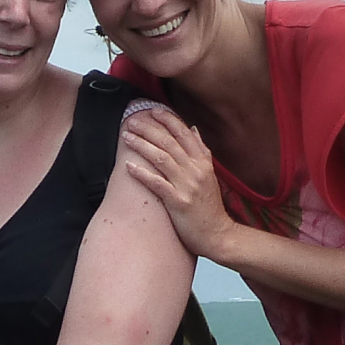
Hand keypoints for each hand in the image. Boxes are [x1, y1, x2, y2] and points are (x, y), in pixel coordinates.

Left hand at [121, 107, 236, 258]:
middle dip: (148, 128)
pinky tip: (128, 166)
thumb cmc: (210, 207)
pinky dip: (142, 173)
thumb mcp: (210, 175)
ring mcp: (187, 186)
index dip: (167, 119)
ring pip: (161, 158)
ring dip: (141, 145)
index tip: (152, 110)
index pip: (184, 133)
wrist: (218, 234)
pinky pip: (157, 183)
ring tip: (126, 137)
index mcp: (203, 162)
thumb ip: (202, 152)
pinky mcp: (178, 202)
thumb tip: (193, 129)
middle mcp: (196, 170)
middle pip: (169, 142)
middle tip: (131, 121)